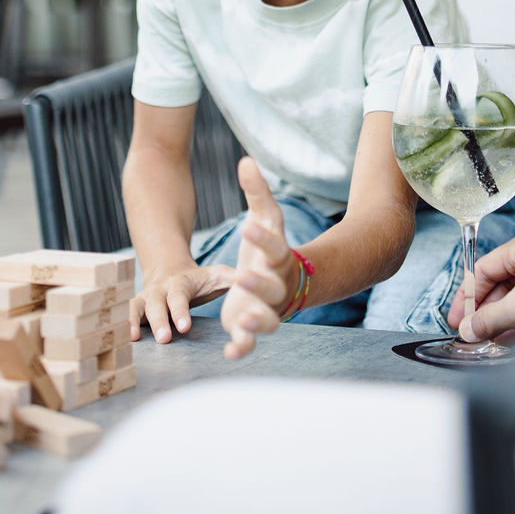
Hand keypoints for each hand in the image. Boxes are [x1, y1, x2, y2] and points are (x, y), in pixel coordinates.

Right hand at [131, 258, 235, 345]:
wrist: (170, 271)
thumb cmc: (199, 280)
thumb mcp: (216, 275)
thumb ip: (231, 278)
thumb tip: (251, 278)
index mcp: (179, 283)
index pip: (179, 296)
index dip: (180, 311)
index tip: (185, 327)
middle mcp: (159, 289)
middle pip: (157, 304)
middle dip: (160, 321)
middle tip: (165, 339)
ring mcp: (145, 298)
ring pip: (136, 308)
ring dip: (134, 322)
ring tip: (134, 340)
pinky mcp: (136, 308)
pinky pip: (126, 315)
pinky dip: (123, 325)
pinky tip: (124, 341)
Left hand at [219, 157, 300, 359]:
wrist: (285, 283)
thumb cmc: (268, 248)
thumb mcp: (264, 219)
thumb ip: (256, 192)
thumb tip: (245, 160)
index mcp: (278, 257)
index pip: (274, 246)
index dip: (262, 238)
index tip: (246, 225)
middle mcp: (276, 285)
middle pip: (272, 287)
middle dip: (257, 282)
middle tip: (242, 276)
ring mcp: (266, 308)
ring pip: (267, 319)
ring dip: (256, 321)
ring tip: (241, 319)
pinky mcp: (251, 325)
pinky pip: (250, 342)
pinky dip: (242, 348)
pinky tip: (230, 353)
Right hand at [447, 230, 514, 342]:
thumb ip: (488, 320)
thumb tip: (468, 330)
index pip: (483, 270)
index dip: (467, 297)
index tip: (459, 319)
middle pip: (500, 284)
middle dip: (485, 312)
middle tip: (473, 332)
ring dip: (501, 320)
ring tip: (488, 340)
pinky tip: (509, 340)